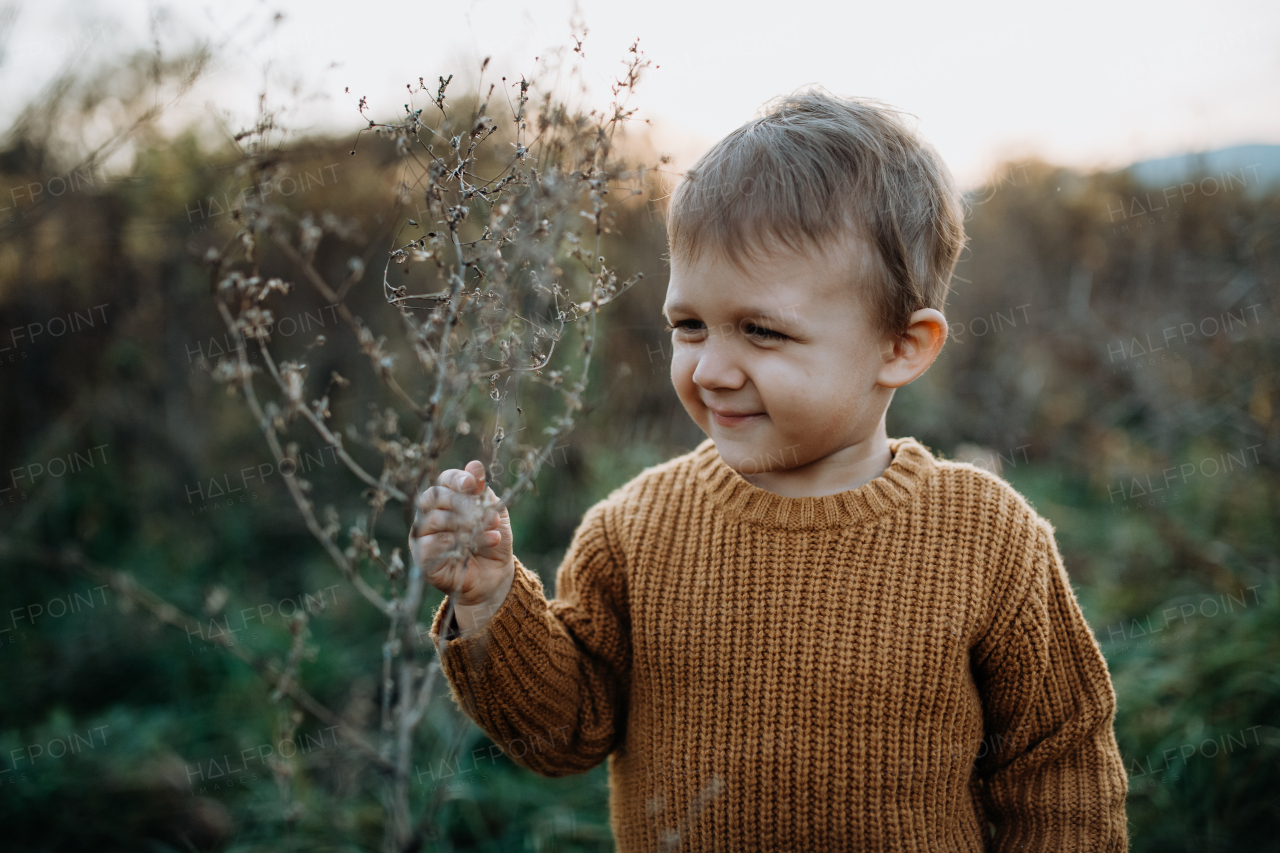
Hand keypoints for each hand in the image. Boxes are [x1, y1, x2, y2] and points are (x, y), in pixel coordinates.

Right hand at [410, 460, 514, 609]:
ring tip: (492, 529)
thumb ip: (482, 491)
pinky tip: (478, 545)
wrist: (495, 575)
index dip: (457, 479)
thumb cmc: (492, 539)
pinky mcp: (422, 558)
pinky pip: (432, 544)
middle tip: (487, 514)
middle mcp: (429, 514)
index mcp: (446, 498)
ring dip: (466, 523)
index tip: (472, 484)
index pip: (444, 480)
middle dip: (463, 502)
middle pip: (434, 496)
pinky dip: (457, 543)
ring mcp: (422, 536)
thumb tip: (474, 465)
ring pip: (434, 519)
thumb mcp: (494, 511)